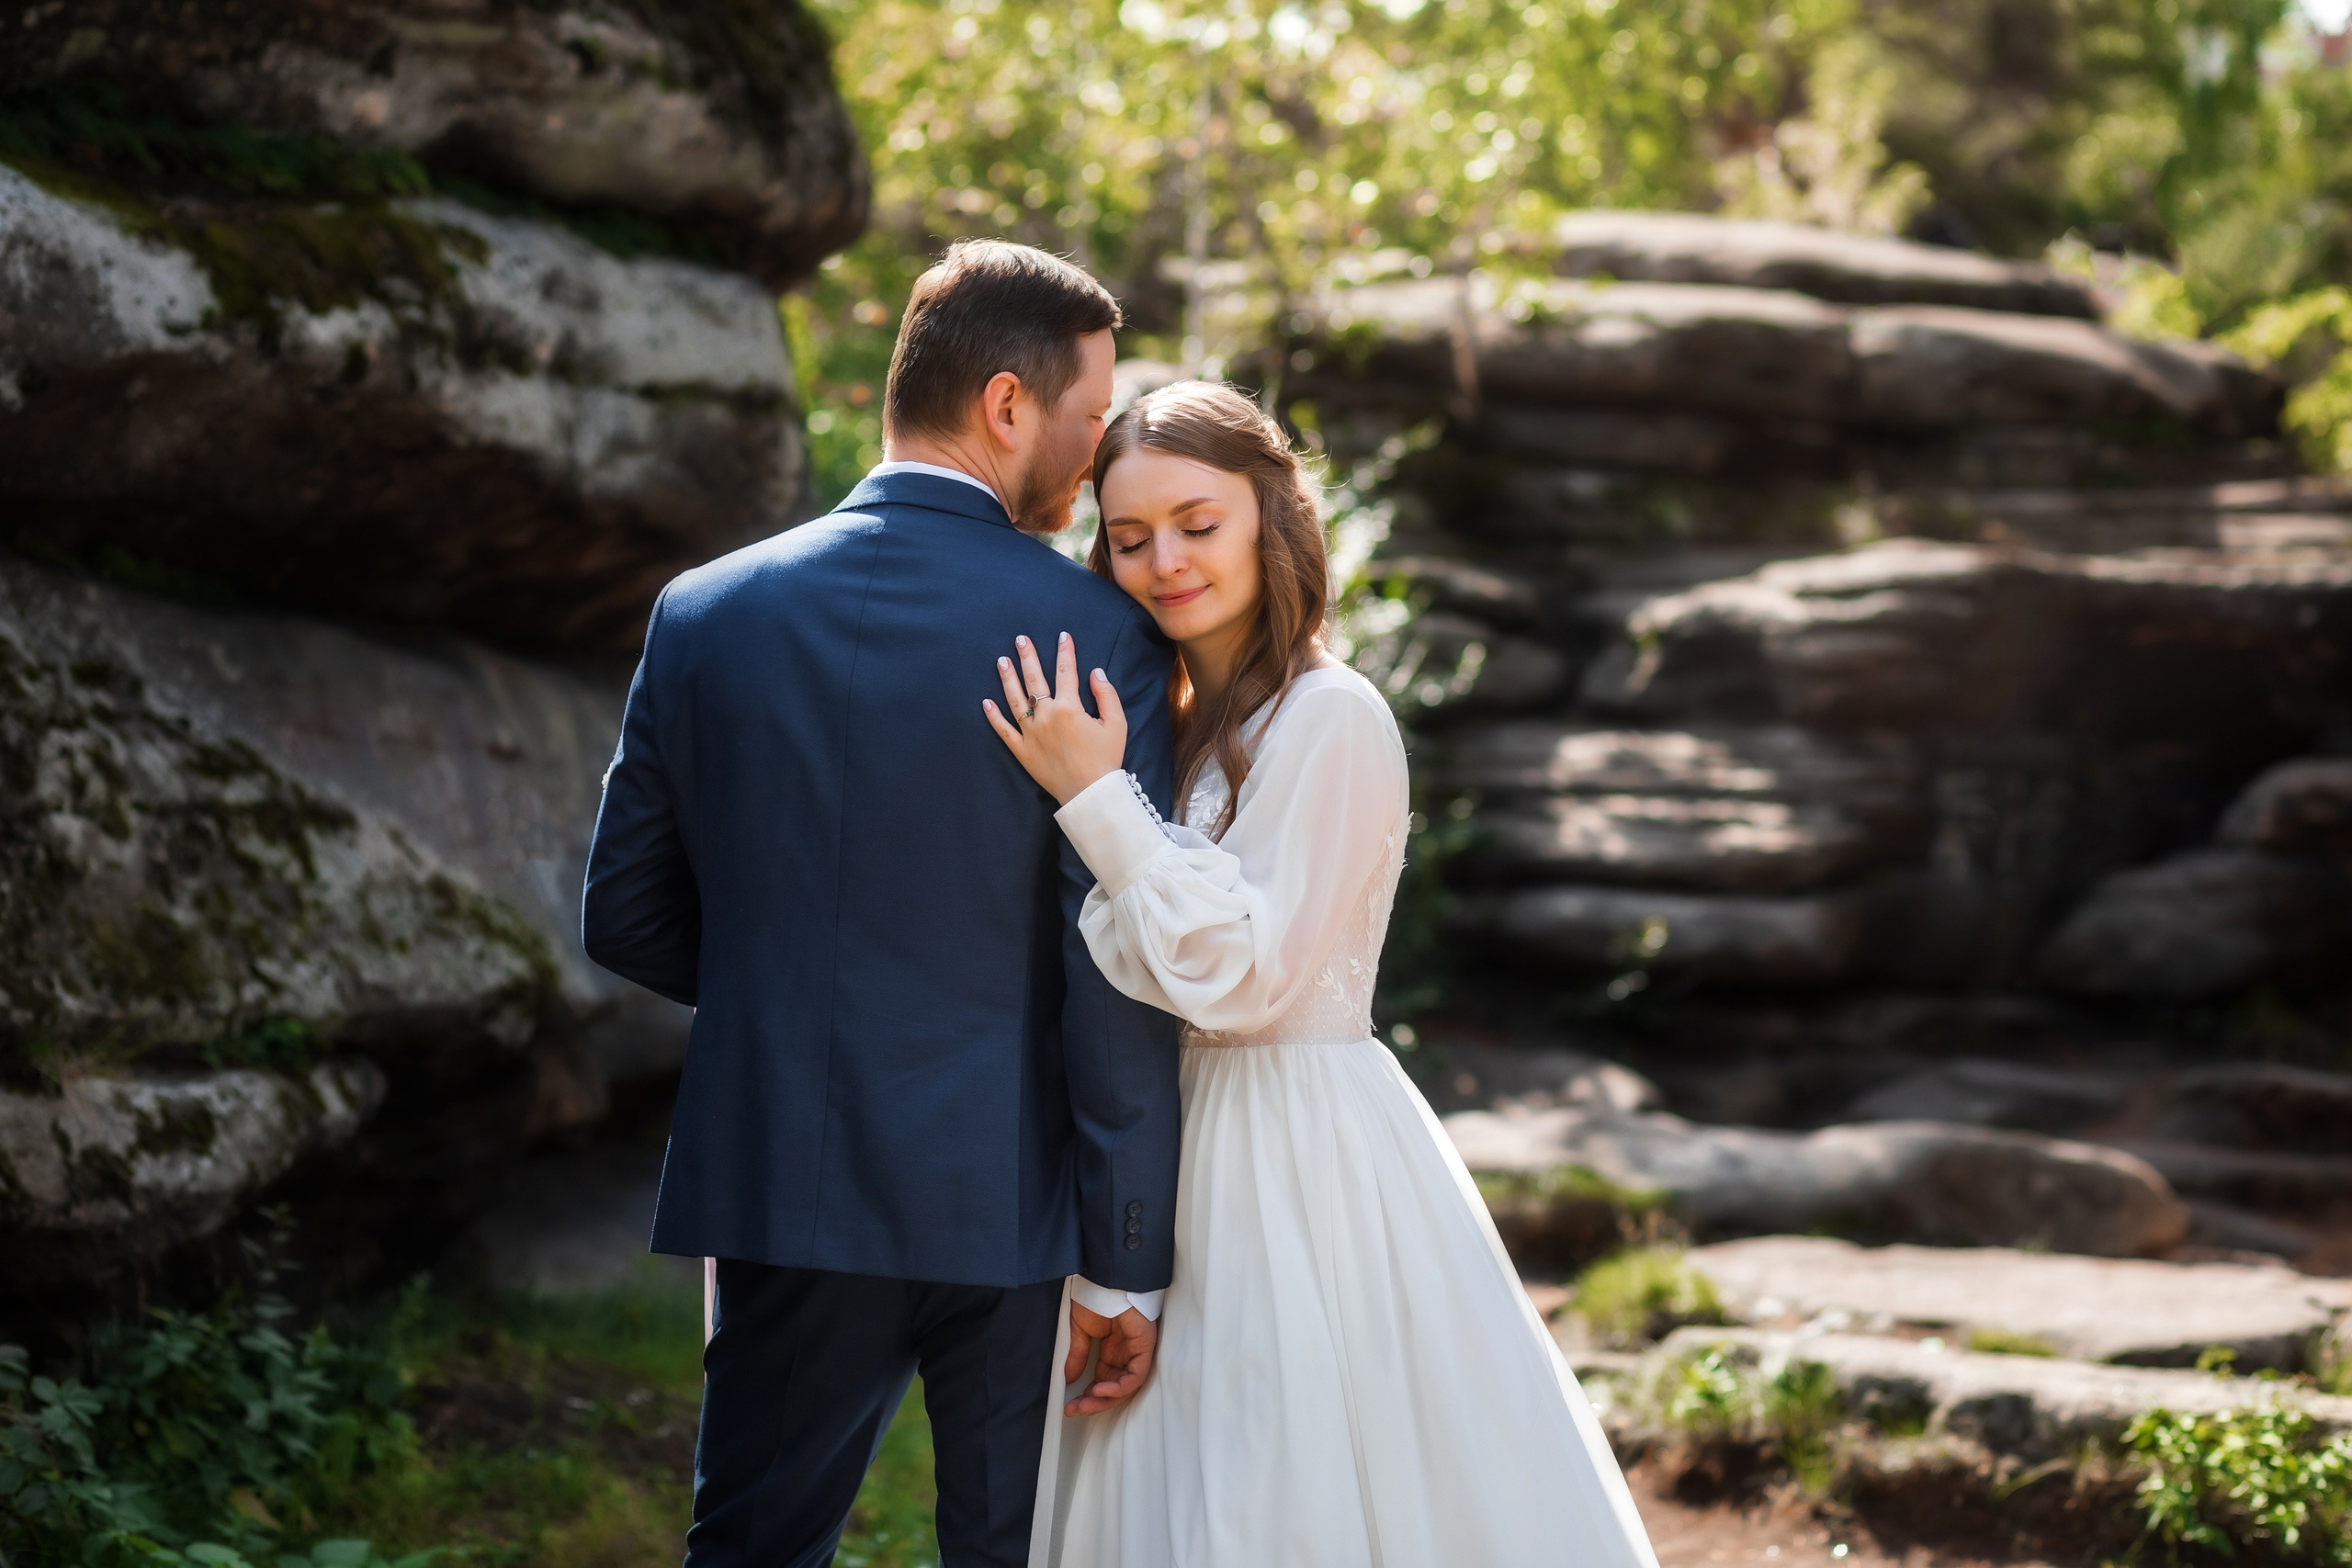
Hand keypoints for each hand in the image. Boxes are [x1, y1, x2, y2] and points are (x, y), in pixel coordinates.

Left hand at [983, 632, 1126, 805]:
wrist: (1090, 793)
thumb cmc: (1106, 759)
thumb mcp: (1116, 724)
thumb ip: (1106, 695)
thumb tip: (1096, 672)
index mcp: (1070, 708)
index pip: (1066, 672)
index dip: (1065, 652)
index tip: (1062, 636)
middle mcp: (1046, 717)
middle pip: (1034, 680)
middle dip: (1027, 656)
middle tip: (1020, 639)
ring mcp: (1031, 734)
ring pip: (1015, 700)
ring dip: (1007, 678)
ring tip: (1001, 661)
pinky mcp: (1023, 751)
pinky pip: (1004, 731)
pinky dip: (993, 717)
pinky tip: (985, 702)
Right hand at [1063, 1300, 1157, 1415]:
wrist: (1105, 1278)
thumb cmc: (1095, 1296)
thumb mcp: (1079, 1331)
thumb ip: (1077, 1356)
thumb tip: (1068, 1380)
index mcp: (1110, 1351)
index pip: (1102, 1382)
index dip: (1086, 1396)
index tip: (1068, 1405)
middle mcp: (1124, 1354)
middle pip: (1114, 1389)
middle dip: (1094, 1403)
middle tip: (1074, 1410)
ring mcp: (1135, 1351)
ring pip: (1126, 1387)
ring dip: (1105, 1399)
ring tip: (1084, 1405)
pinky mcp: (1144, 1346)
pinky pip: (1136, 1376)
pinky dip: (1119, 1387)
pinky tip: (1099, 1390)